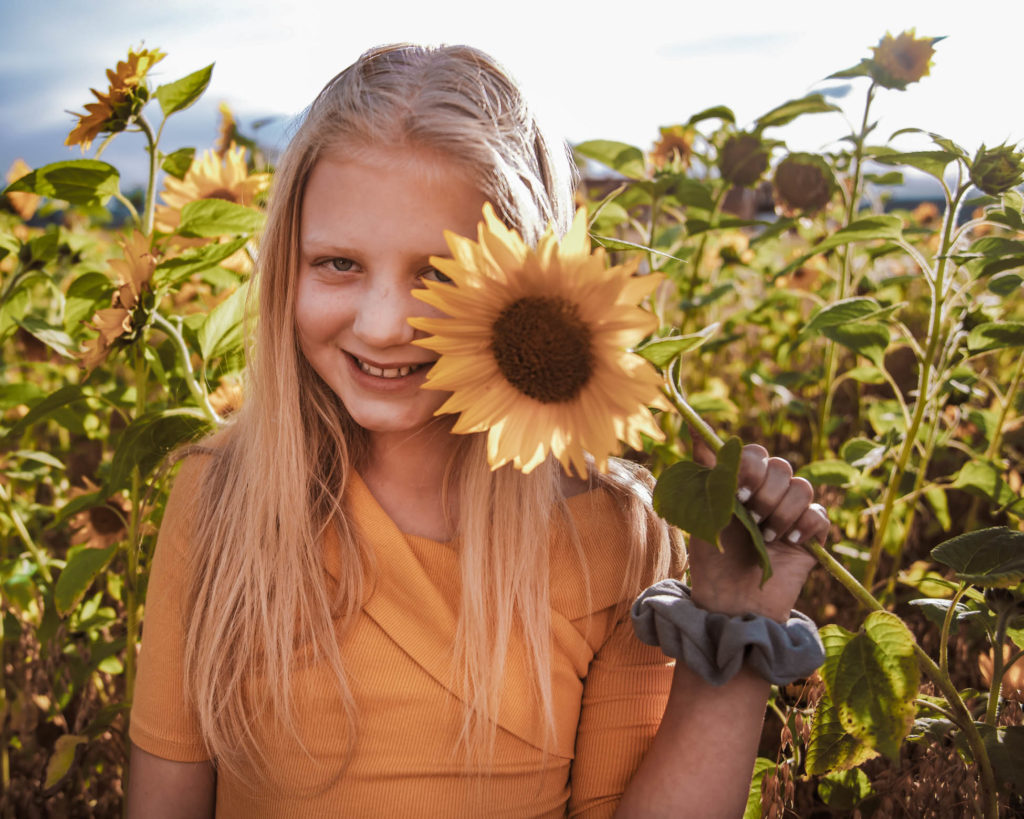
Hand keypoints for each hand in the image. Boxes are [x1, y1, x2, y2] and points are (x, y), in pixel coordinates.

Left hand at [688, 442, 829, 620]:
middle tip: (752, 518)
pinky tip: (787, 543)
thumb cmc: (712, 559)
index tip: (739, 491)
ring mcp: (791, 513)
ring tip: (767, 536)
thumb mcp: (702, 513)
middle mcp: (767, 494)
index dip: (750, 466)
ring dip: (782, 512)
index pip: (754, 453)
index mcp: (740, 484)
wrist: (732, 602)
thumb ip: (707, 472)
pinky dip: (805, 527)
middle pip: (782, 467)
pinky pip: (819, 516)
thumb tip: (695, 430)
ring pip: (803, 488)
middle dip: (766, 492)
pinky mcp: (810, 536)